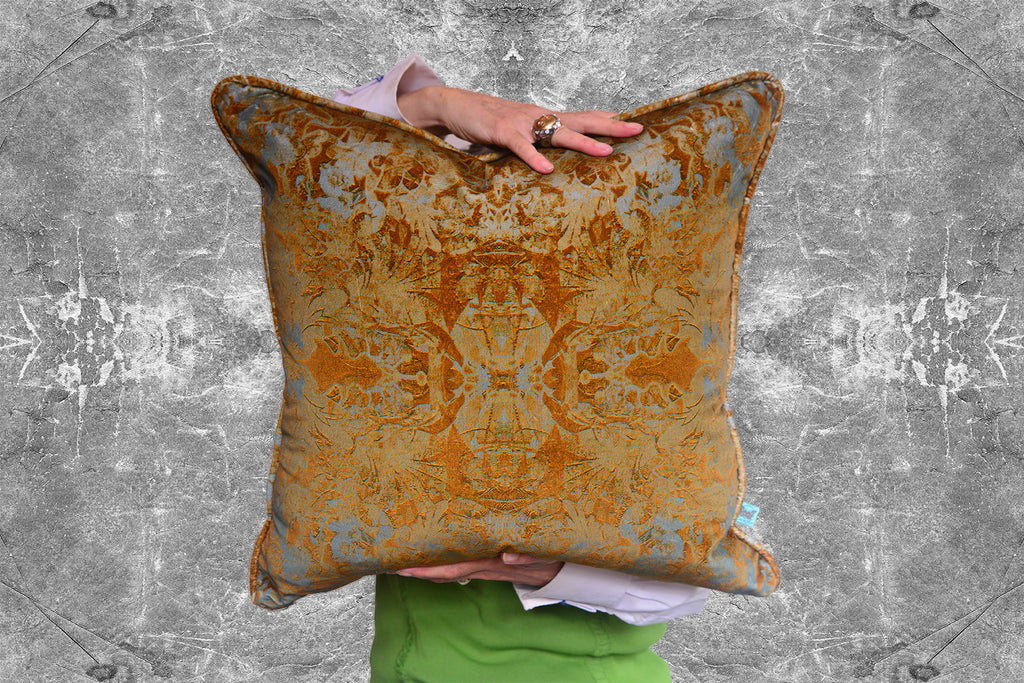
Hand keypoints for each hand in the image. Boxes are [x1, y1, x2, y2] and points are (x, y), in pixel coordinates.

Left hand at [392, 552, 562, 587]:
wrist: (558, 572)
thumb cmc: (547, 558)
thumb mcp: (541, 555)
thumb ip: (527, 554)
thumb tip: (508, 554)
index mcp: (491, 563)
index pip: (453, 568)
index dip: (428, 569)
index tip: (404, 566)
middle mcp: (483, 566)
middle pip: (445, 571)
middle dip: (419, 569)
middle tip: (391, 562)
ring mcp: (485, 566)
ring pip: (452, 569)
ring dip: (429, 566)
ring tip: (405, 556)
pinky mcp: (489, 562)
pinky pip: (462, 564)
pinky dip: (445, 561)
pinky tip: (432, 555)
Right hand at [397, 85, 643, 173]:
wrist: (456, 105)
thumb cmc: (490, 121)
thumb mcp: (520, 130)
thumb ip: (539, 141)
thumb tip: (556, 158)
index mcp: (546, 118)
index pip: (584, 116)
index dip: (609, 119)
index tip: (635, 122)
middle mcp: (539, 117)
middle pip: (582, 121)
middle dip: (611, 126)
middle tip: (637, 130)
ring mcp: (522, 123)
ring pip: (558, 133)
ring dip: (584, 142)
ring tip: (607, 151)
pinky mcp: (502, 132)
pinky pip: (522, 147)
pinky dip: (535, 157)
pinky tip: (547, 169)